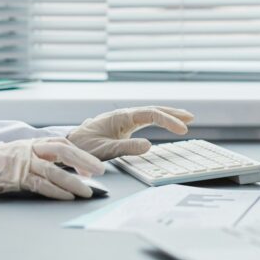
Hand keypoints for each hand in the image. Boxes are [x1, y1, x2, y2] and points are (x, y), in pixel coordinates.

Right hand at [0, 137, 104, 200]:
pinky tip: (67, 197)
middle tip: (100, 171)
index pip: (60, 143)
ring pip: (54, 170)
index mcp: (30, 143)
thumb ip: (33, 157)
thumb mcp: (14, 154)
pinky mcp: (16, 177)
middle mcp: (28, 149)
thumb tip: (53, 166)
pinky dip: (56, 191)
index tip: (91, 163)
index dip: (78, 152)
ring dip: (74, 181)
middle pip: (62, 150)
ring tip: (88, 191)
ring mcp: (22, 163)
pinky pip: (41, 184)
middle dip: (84, 161)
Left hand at [67, 106, 194, 160]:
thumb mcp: (105, 150)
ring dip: (166, 115)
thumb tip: (150, 145)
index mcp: (121, 117)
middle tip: (191, 117)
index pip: (150, 114)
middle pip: (152, 110)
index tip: (183, 129)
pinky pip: (143, 120)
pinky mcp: (121, 126)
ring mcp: (122, 120)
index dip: (168, 120)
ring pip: (149, 113)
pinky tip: (163, 122)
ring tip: (184, 118)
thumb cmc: (83, 147)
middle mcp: (123, 115)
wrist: (68, 144)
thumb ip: (127, 147)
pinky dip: (157, 120)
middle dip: (172, 113)